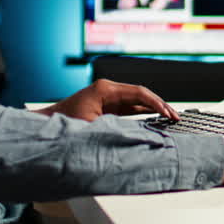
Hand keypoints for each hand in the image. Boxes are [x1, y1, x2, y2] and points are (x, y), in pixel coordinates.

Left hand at [33, 79, 178, 121]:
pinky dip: (143, 113)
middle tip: (175, 117)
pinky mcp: (107, 106)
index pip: (138, 92)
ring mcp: (108, 97)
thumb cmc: (65, 124)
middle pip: (141, 94)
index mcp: (105, 90)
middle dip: (159, 105)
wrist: (47, 124)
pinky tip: (154, 120)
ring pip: (137, 100)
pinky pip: (130, 107)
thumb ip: (117, 128)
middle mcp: (108, 90)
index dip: (156, 103)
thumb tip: (140, 133)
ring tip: (169, 119)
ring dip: (153, 109)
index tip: (169, 114)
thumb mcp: (93, 128)